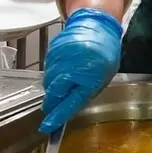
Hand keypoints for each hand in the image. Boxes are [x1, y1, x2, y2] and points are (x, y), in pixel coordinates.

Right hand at [39, 8, 121, 132]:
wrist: (97, 25)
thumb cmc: (104, 54)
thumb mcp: (101, 78)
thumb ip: (83, 93)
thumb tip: (65, 108)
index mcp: (89, 75)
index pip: (69, 101)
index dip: (57, 116)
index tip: (47, 127)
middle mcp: (72, 66)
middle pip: (53, 93)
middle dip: (53, 101)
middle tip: (55, 104)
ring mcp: (60, 57)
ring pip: (48, 81)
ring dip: (54, 86)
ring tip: (67, 78)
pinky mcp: (52, 50)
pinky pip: (48, 69)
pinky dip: (53, 73)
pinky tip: (64, 67)